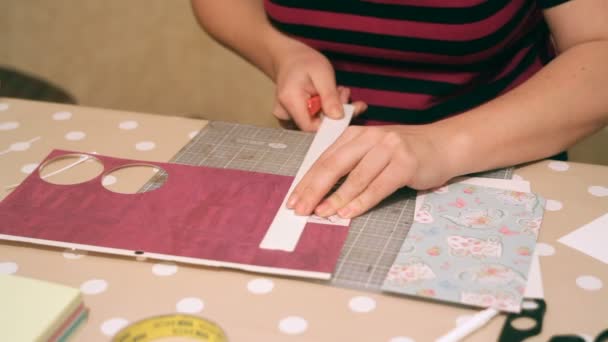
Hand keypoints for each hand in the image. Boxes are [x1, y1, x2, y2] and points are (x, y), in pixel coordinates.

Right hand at [271, 40, 365, 130]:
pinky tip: (328, 97)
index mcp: (290, 101)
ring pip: (315, 123)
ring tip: (336, 91)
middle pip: (314, 126)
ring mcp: (286, 117)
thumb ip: (330, 96)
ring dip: (331, 110)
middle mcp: (284, 113)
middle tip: (343, 92)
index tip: (345, 106)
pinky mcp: (291, 118)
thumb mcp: (322, 73)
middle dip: (335, 112)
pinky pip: (312, 120)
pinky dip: (325, 110)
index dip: (331, 122)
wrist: (288, 58)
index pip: (311, 127)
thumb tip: (338, 117)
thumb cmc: (304, 62)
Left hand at [287, 125, 454, 217]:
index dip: (307, 181)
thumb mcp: (373, 153)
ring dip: (336, 198)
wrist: (444, 145)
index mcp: (356, 135)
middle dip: (314, 189)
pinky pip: (379, 186)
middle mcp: (370, 138)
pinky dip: (361, 201)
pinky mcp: (406, 163)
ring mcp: (389, 148)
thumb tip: (320, 193)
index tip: (293, 199)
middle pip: (334, 165)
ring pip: (356, 176)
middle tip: (300, 209)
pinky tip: (348, 212)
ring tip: (321, 213)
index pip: (325, 159)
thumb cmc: (405, 153)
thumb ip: (350, 165)